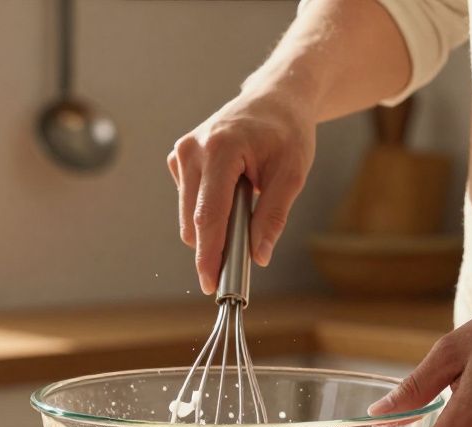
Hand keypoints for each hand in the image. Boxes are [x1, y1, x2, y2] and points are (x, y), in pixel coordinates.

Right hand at [168, 90, 316, 293]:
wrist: (275, 98)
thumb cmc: (287, 131)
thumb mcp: (292, 174)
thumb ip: (273, 216)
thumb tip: (258, 255)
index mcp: (220, 149)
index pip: (208, 214)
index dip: (209, 254)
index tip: (210, 282)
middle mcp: (192, 150)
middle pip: (194, 221)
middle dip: (216, 245)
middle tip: (246, 250)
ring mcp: (181, 154)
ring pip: (189, 216)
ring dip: (215, 225)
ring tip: (247, 203)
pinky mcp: (179, 160)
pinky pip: (189, 202)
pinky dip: (209, 210)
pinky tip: (232, 191)